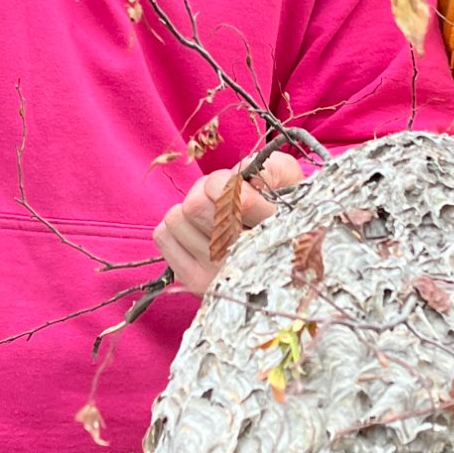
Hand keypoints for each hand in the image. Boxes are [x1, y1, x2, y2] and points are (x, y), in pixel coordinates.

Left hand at [153, 153, 302, 294]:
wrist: (284, 254)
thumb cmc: (282, 204)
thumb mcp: (290, 178)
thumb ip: (271, 169)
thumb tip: (238, 180)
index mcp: (277, 232)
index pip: (237, 200)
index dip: (228, 182)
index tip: (237, 185)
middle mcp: (247, 259)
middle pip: (196, 206)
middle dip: (206, 191)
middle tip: (222, 197)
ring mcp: (219, 275)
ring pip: (177, 218)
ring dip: (191, 210)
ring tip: (213, 216)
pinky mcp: (196, 283)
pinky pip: (163, 236)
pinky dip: (177, 228)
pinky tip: (199, 233)